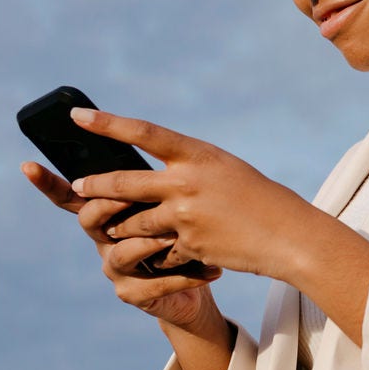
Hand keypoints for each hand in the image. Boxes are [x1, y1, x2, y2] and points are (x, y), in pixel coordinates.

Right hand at [20, 157, 222, 333]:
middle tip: (131, 196)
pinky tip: (211, 271)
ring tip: (173, 236)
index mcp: (107, 213)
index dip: (48, 183)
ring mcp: (116, 269)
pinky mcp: (133, 295)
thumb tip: (145, 133)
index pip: (71, 195)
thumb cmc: (183, 229)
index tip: (27, 164)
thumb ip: (150, 178)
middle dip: (109, 205)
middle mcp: (104, 240)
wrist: (201, 278)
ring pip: (121, 253)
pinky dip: (184, 277)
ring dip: (148, 242)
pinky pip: (154, 284)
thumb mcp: (169, 199)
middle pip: (90, 220)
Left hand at [62, 106, 325, 281]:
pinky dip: (162, 253)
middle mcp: (187, 181)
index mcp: (197, 154)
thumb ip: (188, 168)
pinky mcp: (189, 244)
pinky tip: (173, 253)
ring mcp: (185, 215)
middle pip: (123, 182)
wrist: (290, 235)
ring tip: (115, 228)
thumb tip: (154, 172)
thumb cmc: (260, 199)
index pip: (143, 133)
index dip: (107, 124)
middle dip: (95, 186)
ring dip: (123, 227)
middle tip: (78, 187)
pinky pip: (160, 250)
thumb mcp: (225, 170)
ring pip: (134, 222)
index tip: (78, 116)